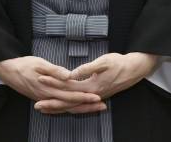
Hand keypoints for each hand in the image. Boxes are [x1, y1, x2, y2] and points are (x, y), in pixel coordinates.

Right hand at [0, 57, 105, 113]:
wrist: (8, 71)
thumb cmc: (24, 65)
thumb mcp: (39, 63)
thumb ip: (55, 70)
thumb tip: (68, 75)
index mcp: (49, 88)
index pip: (71, 94)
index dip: (85, 96)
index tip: (97, 97)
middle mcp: (49, 97)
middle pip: (71, 104)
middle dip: (88, 105)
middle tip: (102, 106)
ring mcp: (46, 99)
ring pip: (66, 107)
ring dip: (81, 108)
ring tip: (94, 107)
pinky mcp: (43, 99)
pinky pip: (59, 107)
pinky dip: (70, 108)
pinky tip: (76, 108)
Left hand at [34, 52, 157, 112]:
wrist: (134, 70)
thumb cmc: (119, 63)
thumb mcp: (104, 61)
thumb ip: (87, 68)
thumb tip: (73, 74)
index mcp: (91, 87)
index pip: (68, 87)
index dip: (54, 83)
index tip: (41, 78)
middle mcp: (91, 95)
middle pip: (68, 102)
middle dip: (52, 103)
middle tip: (37, 105)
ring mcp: (94, 97)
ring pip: (73, 105)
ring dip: (59, 107)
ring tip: (45, 109)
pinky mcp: (95, 96)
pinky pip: (78, 104)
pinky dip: (68, 106)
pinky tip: (62, 106)